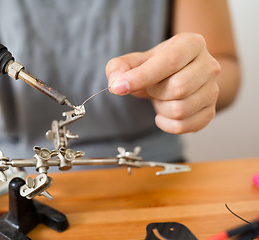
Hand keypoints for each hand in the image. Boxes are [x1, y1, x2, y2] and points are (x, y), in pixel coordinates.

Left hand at [106, 33, 220, 133]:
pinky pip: (185, 126)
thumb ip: (119, 67)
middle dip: (155, 92)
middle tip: (151, 88)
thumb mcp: (135, 61)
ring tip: (160, 98)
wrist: (177, 78)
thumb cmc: (156, 68)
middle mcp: (209, 65)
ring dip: (161, 108)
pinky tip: (162, 114)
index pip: (171, 61)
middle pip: (179, 88)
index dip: (142, 77)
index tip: (119, 87)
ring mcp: (213, 90)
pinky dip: (166, 124)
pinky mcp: (210, 111)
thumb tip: (116, 82)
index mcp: (191, 43)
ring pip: (181, 110)